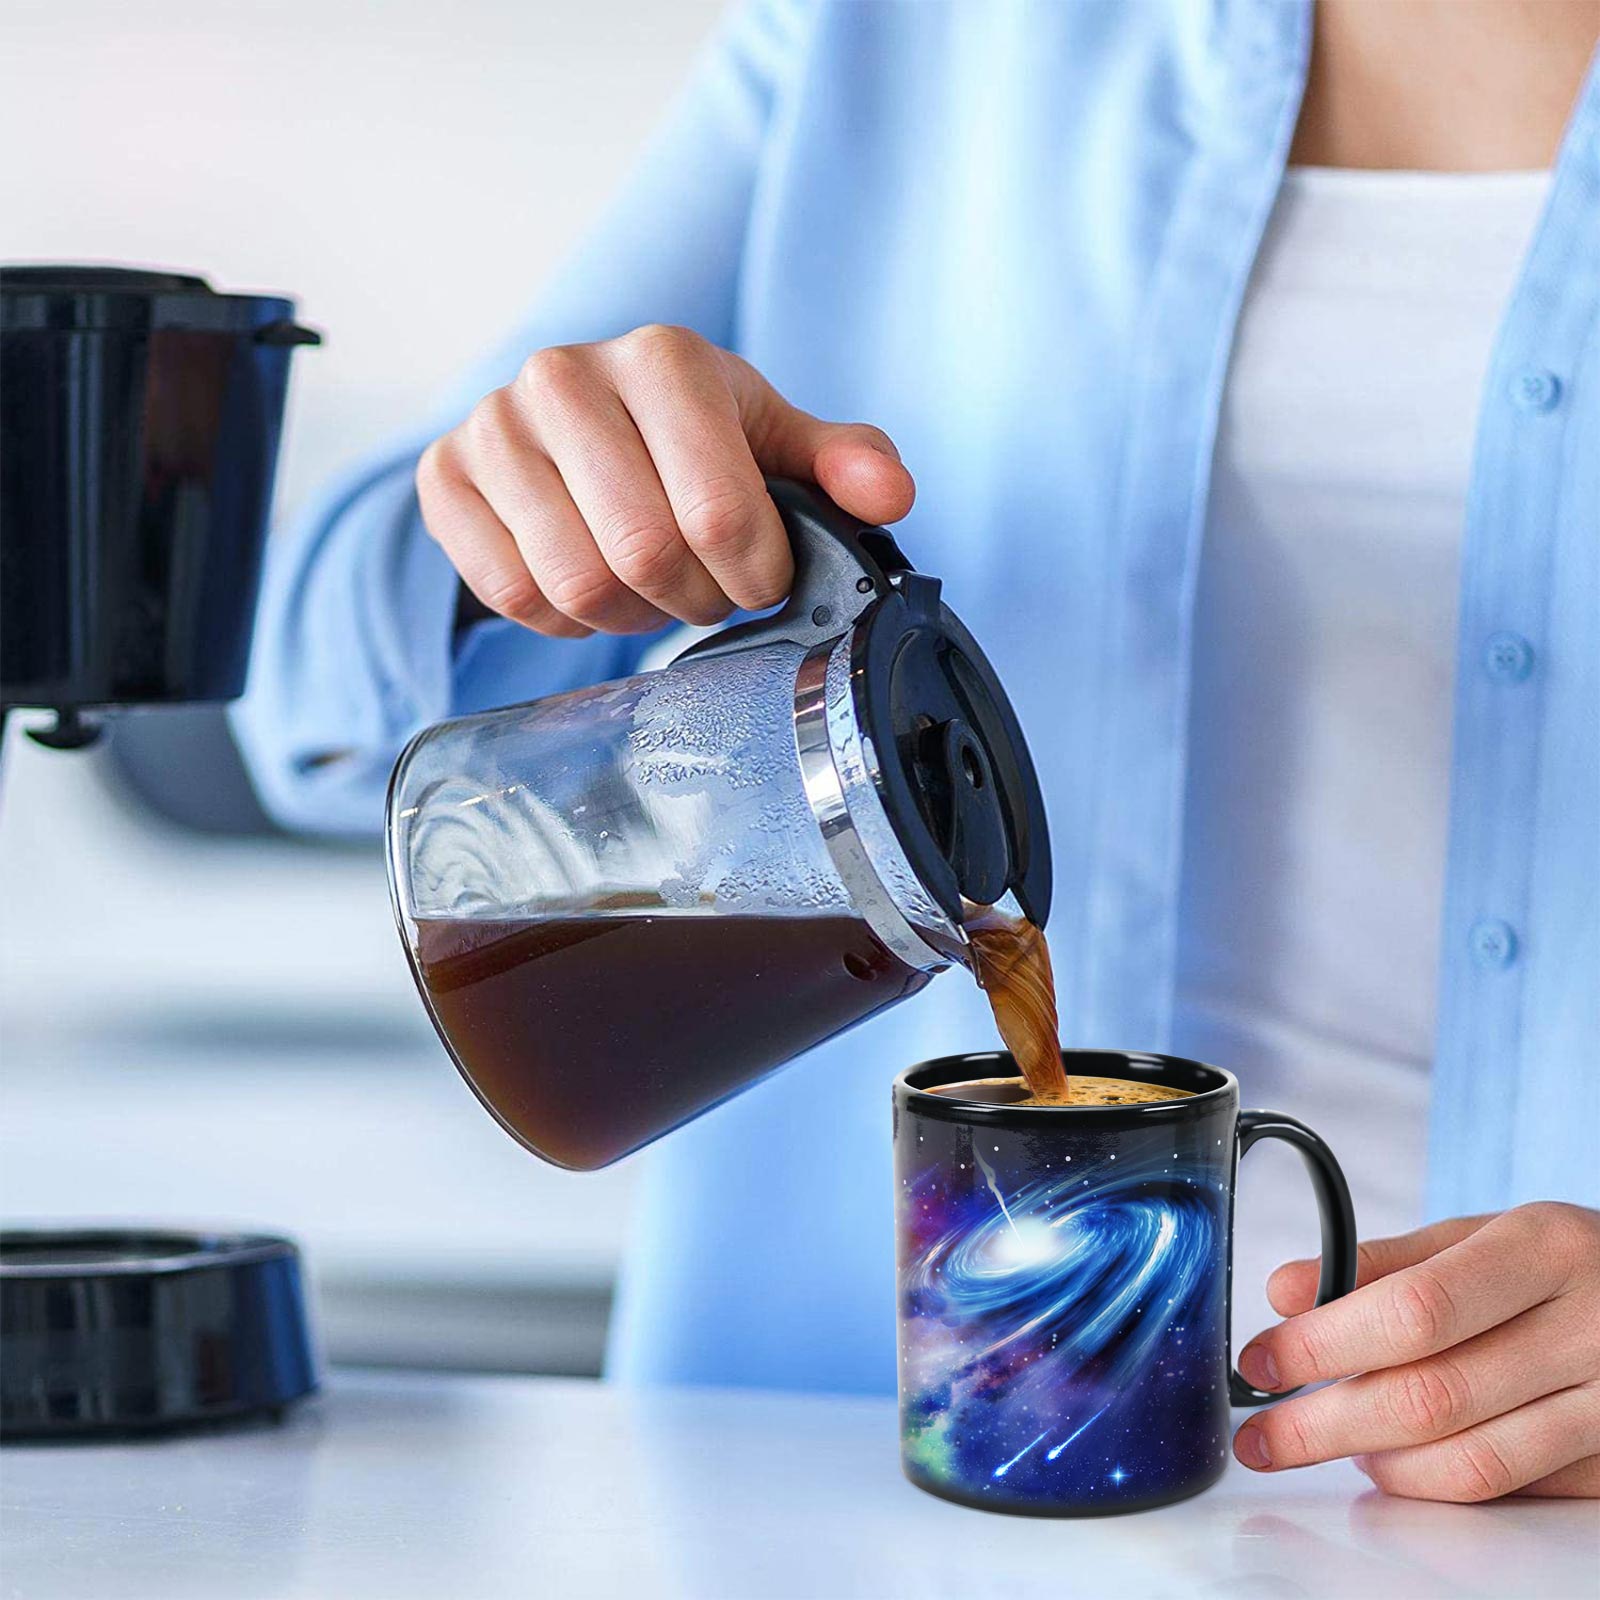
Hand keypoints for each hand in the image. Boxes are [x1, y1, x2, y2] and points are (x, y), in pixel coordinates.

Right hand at [416, 325, 914, 635]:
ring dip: (627, 614)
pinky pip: (511, 596)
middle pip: (644, 553)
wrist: (574, 425)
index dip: (751, 575)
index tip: (756, 577)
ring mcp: (493, 425)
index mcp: (662, 358)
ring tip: (647, 588)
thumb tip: (890, 497)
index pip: (720, 512)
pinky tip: (587, 584)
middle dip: (692, 599)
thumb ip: (843, 464)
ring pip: (574, 582)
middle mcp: (564, 376)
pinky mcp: (444, 478)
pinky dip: (563, 618)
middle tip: (703, 593)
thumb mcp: (773, 439)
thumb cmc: (688, 438)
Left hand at [1232, 1204, 1599, 1500]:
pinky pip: (1509, 1488)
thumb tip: (1285, 1291)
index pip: (1415, 1310)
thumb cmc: (1558, 1262)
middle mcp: (1589, 1330)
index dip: (1325, 1342)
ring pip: (1472, 1461)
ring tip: (1325, 1442)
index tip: (1261, 1359)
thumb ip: (1381, 1262)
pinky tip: (1393, 1460)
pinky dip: (1434, 1481)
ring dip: (1378, 1461)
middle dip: (1326, 1423)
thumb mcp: (1481, 1234)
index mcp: (1544, 1250)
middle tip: (1262, 1434)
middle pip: (1433, 1396)